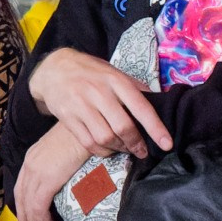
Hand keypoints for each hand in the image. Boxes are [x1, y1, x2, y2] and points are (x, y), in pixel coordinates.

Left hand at [13, 124, 90, 220]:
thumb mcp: (69, 149)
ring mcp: (36, 172)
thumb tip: (72, 178)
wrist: (91, 124)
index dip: (24, 205)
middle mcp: (30, 165)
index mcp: (34, 156)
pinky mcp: (46, 180)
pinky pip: (40, 208)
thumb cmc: (87, 134)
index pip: (22, 186)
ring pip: (31, 208)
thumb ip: (65, 164)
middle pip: (23, 199)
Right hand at [27, 50, 172, 159]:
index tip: (166, 144)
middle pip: (123, 127)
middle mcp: (99, 92)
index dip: (156, 128)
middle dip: (136, 143)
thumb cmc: (91, 72)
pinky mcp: (68, 118)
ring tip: (124, 148)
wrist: (54, 69)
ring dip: (119, 148)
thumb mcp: (114, 72)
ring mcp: (81, 106)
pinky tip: (108, 148)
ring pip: (105, 137)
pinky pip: (88, 143)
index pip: (141, 107)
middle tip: (142, 151)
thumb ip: (134, 87)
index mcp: (116, 80)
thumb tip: (159, 101)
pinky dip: (102, 151)